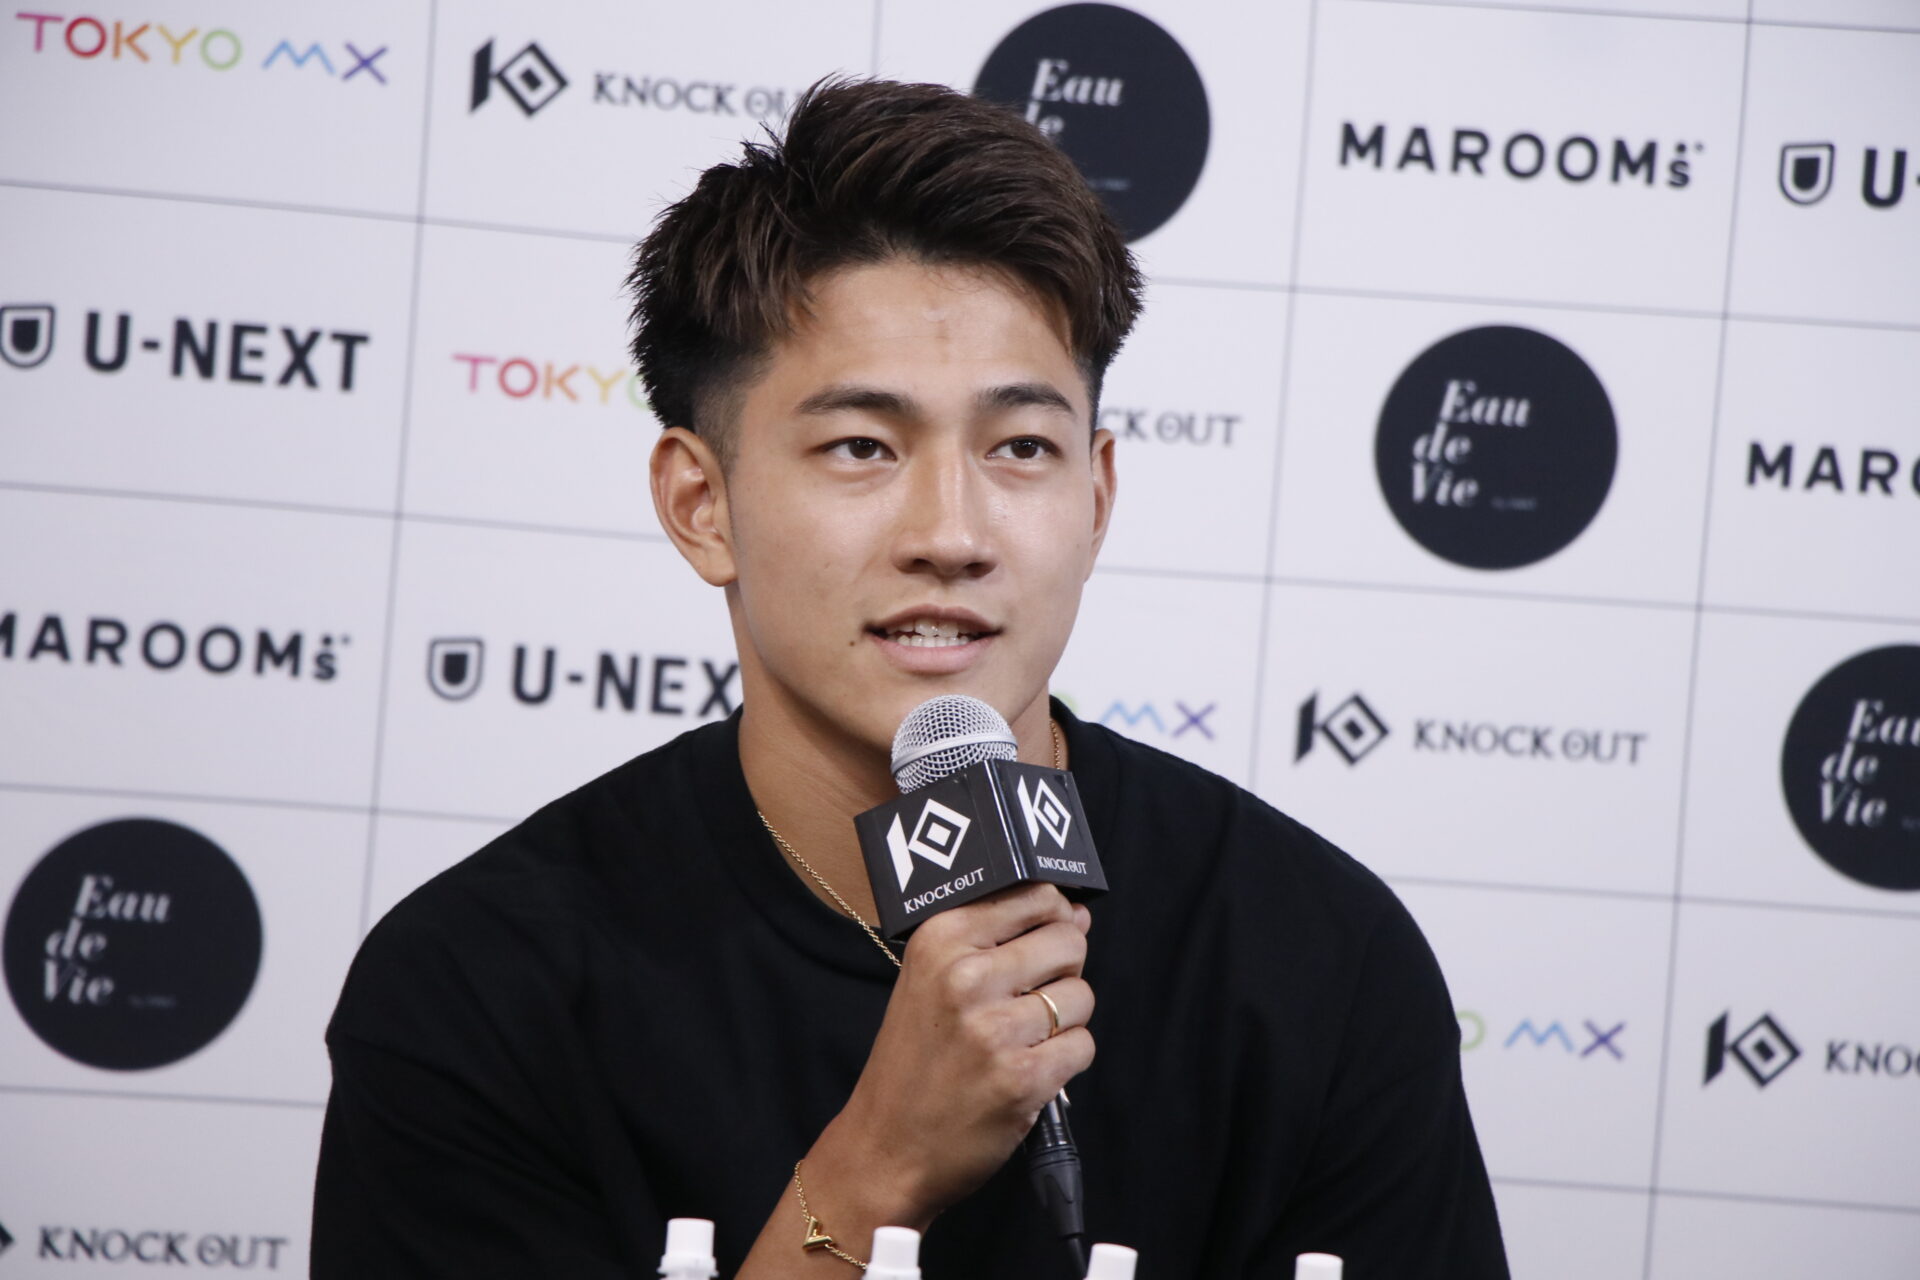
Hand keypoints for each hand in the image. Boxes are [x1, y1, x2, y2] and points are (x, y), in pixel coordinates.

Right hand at [818, 883, 1094, 1224]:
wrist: (886, 1147)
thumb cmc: (913, 1062)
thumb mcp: (929, 979)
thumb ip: (997, 940)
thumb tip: (1076, 915)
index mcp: (940, 940)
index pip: (1035, 895)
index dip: (1056, 914)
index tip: (1048, 933)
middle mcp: (965, 977)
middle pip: (1067, 941)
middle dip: (1064, 969)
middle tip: (1031, 998)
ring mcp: (995, 1030)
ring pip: (1081, 995)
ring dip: (1066, 1019)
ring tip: (1025, 1038)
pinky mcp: (1022, 1079)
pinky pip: (1082, 1046)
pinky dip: (1066, 1060)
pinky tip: (1030, 1068)